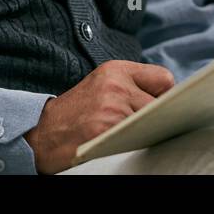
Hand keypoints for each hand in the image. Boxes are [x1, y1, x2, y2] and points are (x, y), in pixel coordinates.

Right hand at [24, 60, 174, 173]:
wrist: (42, 134)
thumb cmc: (76, 113)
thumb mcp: (102, 86)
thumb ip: (133, 85)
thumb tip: (171, 98)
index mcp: (115, 70)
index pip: (164, 79)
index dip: (164, 96)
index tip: (157, 107)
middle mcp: (115, 86)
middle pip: (161, 105)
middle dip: (155, 117)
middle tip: (141, 126)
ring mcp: (112, 109)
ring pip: (152, 123)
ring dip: (145, 132)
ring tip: (127, 135)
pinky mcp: (107, 132)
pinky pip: (138, 138)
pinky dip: (135, 143)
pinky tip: (122, 143)